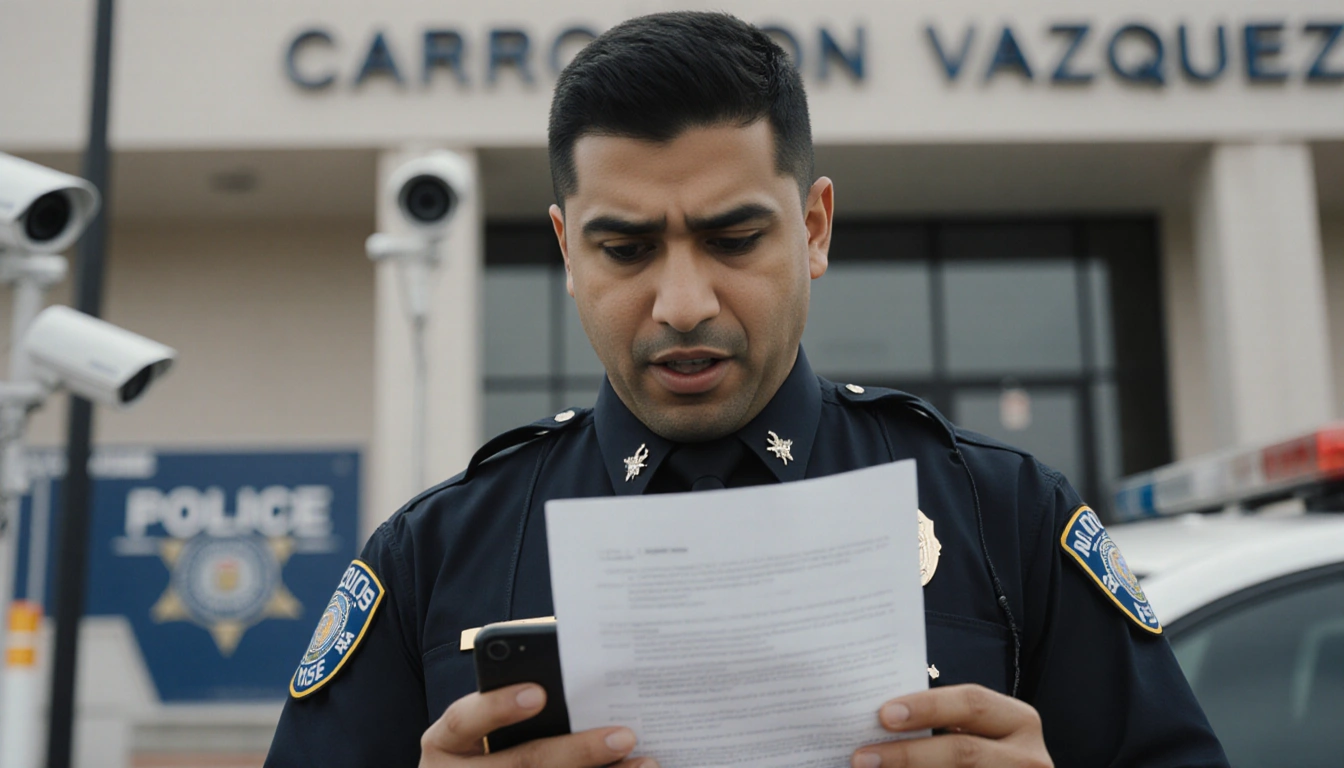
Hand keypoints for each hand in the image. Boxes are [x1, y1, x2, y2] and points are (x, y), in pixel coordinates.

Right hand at [420, 683, 656, 767]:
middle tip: (624, 735)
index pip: (463, 720)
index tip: (538, 692)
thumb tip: (572, 682)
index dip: (497, 707)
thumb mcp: (478, 726)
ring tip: (643, 762)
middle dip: (577, 751)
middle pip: (521, 765)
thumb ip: (511, 700)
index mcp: (443, 743)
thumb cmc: (480, 746)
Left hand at [851, 684, 1051, 767]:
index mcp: (1018, 721)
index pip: (971, 704)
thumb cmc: (985, 756)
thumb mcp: (978, 732)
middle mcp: (1028, 757)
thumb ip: (943, 724)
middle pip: (963, 752)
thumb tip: (875, 721)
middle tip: (862, 758)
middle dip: (907, 755)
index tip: (884, 715)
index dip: (927, 708)